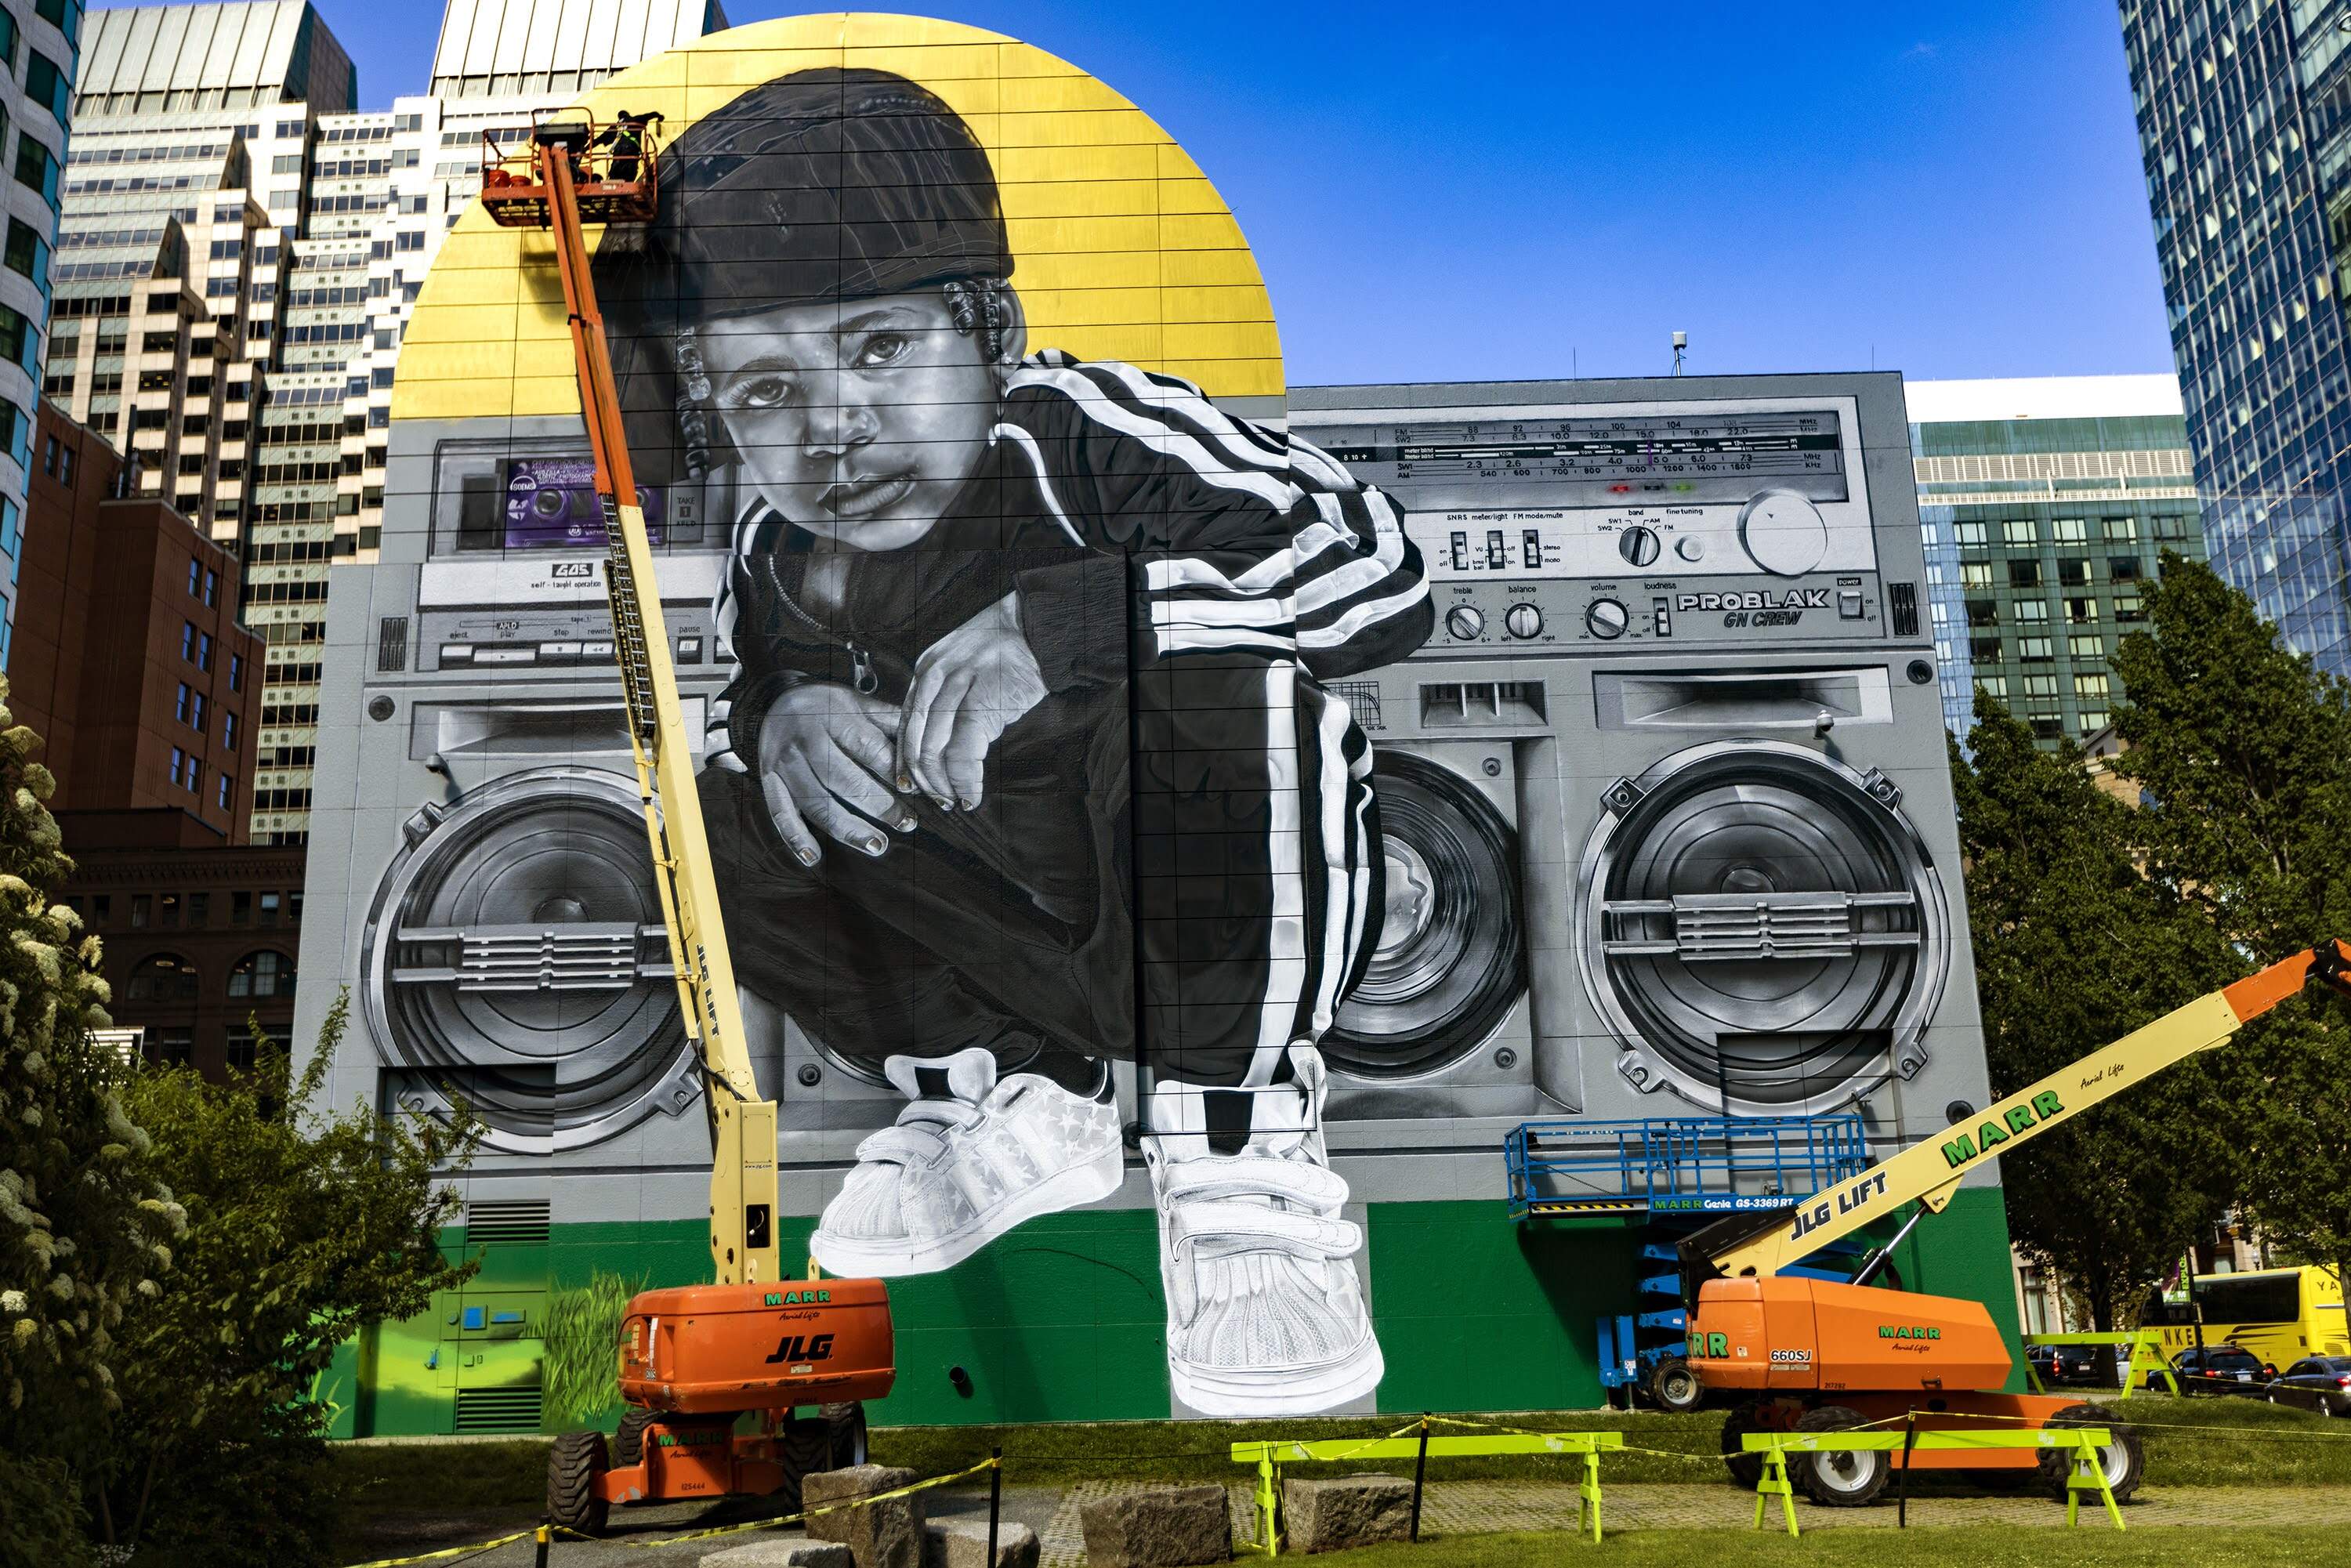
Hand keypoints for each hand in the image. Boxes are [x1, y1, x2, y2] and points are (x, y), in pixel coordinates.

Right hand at [756, 683, 916, 864]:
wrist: (775, 700)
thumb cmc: (827, 706)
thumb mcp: (859, 704)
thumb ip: (891, 722)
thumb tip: (926, 746)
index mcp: (835, 717)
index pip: (870, 749)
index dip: (894, 772)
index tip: (915, 791)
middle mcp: (808, 740)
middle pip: (845, 779)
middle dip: (879, 805)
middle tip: (905, 824)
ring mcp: (786, 763)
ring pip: (817, 802)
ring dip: (848, 828)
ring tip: (877, 846)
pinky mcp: (769, 780)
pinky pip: (780, 812)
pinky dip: (795, 837)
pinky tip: (813, 857)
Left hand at [899, 591, 1048, 809]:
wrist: (1037, 627)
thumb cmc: (1007, 651)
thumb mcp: (963, 664)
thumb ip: (946, 696)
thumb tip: (940, 743)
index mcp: (926, 669)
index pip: (904, 722)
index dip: (904, 759)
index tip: (909, 784)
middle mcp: (933, 676)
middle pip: (915, 739)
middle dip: (922, 778)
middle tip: (936, 800)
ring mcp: (956, 687)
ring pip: (934, 748)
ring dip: (943, 784)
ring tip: (953, 801)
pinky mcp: (982, 701)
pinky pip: (963, 752)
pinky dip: (965, 780)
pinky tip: (970, 794)